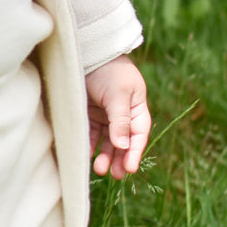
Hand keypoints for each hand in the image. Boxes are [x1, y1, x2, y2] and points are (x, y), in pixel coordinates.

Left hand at [85, 55, 149, 179]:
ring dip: (105, 155)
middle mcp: (123, 114)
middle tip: (115, 175)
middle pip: (124, 141)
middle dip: (120, 158)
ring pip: (108, 140)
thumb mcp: (118, 94)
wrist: (88, 52)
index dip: (135, 152)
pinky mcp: (89, 113)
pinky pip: (92, 133)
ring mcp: (105, 114)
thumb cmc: (109, 70)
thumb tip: (124, 147)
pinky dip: (91, 145)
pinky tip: (87, 156)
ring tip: (100, 170)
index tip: (129, 169)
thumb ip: (120, 120)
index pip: (138, 135)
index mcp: (136, 108)